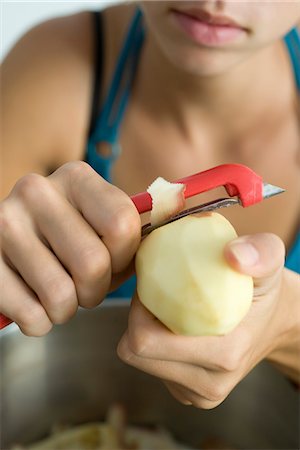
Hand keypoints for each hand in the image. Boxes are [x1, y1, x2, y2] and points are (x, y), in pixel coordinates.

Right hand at [1, 162, 140, 335]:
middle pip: (92, 264)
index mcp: (76, 177)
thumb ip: (130, 227)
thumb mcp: (97, 219)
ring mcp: (5, 223)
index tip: (114, 263)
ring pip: (61, 296)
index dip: (125, 258)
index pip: (121, 225)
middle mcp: (37, 191)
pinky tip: (34, 300)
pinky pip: (32, 316)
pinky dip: (40, 322)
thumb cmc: (66, 235)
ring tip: (59, 292)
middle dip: (96, 290)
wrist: (8, 240)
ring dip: (68, 308)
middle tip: (85, 287)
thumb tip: (174, 226)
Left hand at [118, 233, 289, 408]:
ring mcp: (198, 394)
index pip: (146, 340)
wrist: (276, 323)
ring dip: (144, 331)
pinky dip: (155, 344)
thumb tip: (233, 254)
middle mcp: (209, 384)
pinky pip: (153, 367)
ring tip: (167, 307)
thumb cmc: (266, 289)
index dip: (137, 307)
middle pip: (136, 353)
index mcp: (223, 355)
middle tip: (154, 292)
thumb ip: (260, 252)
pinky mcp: (190, 395)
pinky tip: (174, 325)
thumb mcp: (270, 259)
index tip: (154, 282)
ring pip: (140, 361)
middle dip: (136, 318)